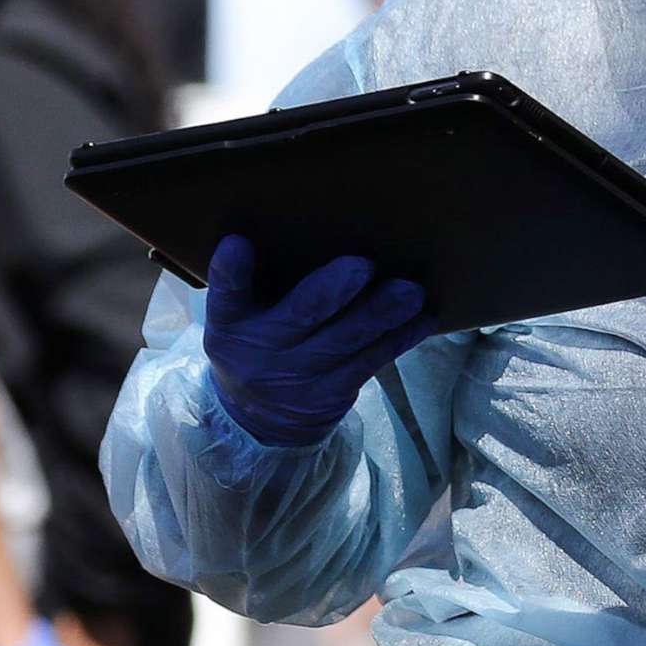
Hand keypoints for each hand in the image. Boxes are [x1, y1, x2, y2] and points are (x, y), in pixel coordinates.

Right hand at [202, 235, 436, 447]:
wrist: (258, 422)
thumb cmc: (255, 345)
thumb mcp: (238, 319)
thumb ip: (255, 284)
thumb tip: (311, 223)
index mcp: (230, 323)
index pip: (224, 293)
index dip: (230, 269)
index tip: (238, 243)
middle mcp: (262, 350)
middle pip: (300, 315)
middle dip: (332, 290)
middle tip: (361, 265)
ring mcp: (300, 376)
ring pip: (346, 340)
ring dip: (382, 313)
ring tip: (410, 292)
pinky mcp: (333, 393)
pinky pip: (372, 361)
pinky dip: (399, 338)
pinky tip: (422, 319)